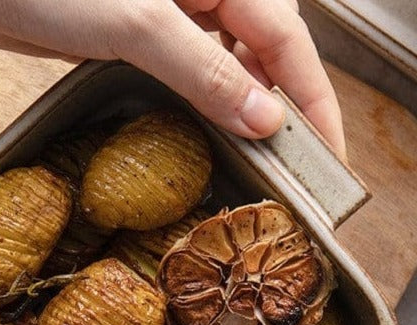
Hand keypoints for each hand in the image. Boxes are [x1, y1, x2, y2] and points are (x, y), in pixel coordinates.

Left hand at [0, 0, 346, 158]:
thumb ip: (205, 70)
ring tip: (249, 166)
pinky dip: (195, 111)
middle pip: (262, 57)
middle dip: (279, 113)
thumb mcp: (136, 24)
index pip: (289, 42)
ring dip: (237, 116)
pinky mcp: (127, 41)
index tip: (328, 158)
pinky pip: (180, 79)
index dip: (313, 102)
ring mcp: (162, 18)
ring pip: (221, 71)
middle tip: (289, 175)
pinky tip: (198, 139)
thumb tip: (265, 119)